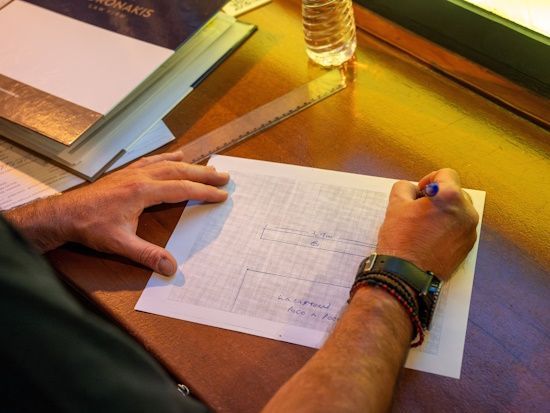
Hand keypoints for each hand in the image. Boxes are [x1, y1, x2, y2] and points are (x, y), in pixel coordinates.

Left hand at [6, 151, 228, 275]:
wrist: (66, 214)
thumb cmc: (91, 227)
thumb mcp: (120, 244)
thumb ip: (147, 255)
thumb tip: (171, 267)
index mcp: (143, 191)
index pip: (182, 189)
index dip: (204, 192)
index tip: (222, 195)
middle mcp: (141, 177)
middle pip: (180, 172)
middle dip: (205, 174)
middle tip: (225, 176)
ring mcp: (133, 172)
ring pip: (169, 164)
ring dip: (191, 165)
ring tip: (209, 166)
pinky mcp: (126, 173)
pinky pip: (153, 160)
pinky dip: (168, 156)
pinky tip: (176, 154)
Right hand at [376, 168, 478, 279]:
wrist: (407, 275)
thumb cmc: (401, 240)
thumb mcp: (395, 205)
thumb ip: (405, 188)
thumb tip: (414, 190)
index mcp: (450, 197)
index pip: (446, 174)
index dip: (429, 179)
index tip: (419, 193)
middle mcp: (466, 212)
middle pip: (455, 192)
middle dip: (438, 197)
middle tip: (419, 210)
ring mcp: (470, 231)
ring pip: (459, 211)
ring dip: (444, 212)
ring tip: (425, 226)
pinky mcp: (468, 247)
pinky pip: (460, 228)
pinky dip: (448, 228)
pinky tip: (431, 239)